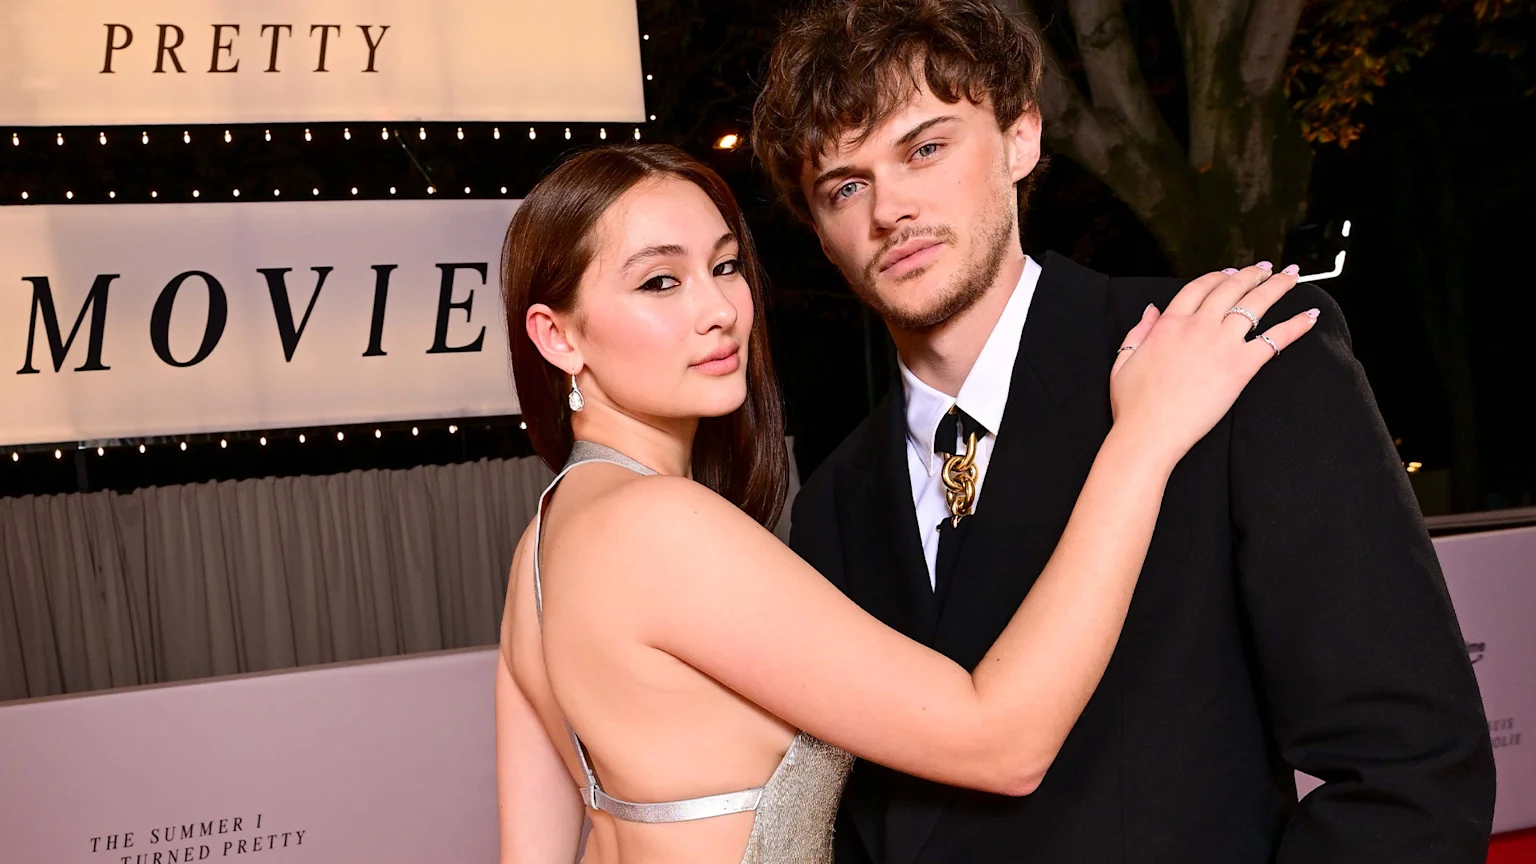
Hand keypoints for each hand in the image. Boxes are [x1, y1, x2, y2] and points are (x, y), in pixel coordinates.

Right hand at [1108, 263, 1318, 467]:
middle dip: (1251, 274)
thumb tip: (1151, 309)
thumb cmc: (1133, 404)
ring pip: (1255, 305)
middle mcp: (1197, 326)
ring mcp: (1221, 344)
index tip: (1230, 273)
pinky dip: (1296, 325)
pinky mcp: (1241, 366)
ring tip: (1291, 277)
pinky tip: (1311, 315)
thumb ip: (1138, 331)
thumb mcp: (1124, 360)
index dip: (1217, 276)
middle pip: (1231, 289)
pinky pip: (1275, 339)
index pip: (1199, 287)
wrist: (1149, 432)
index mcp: (1168, 324)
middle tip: (1266, 269)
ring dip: (1277, 286)